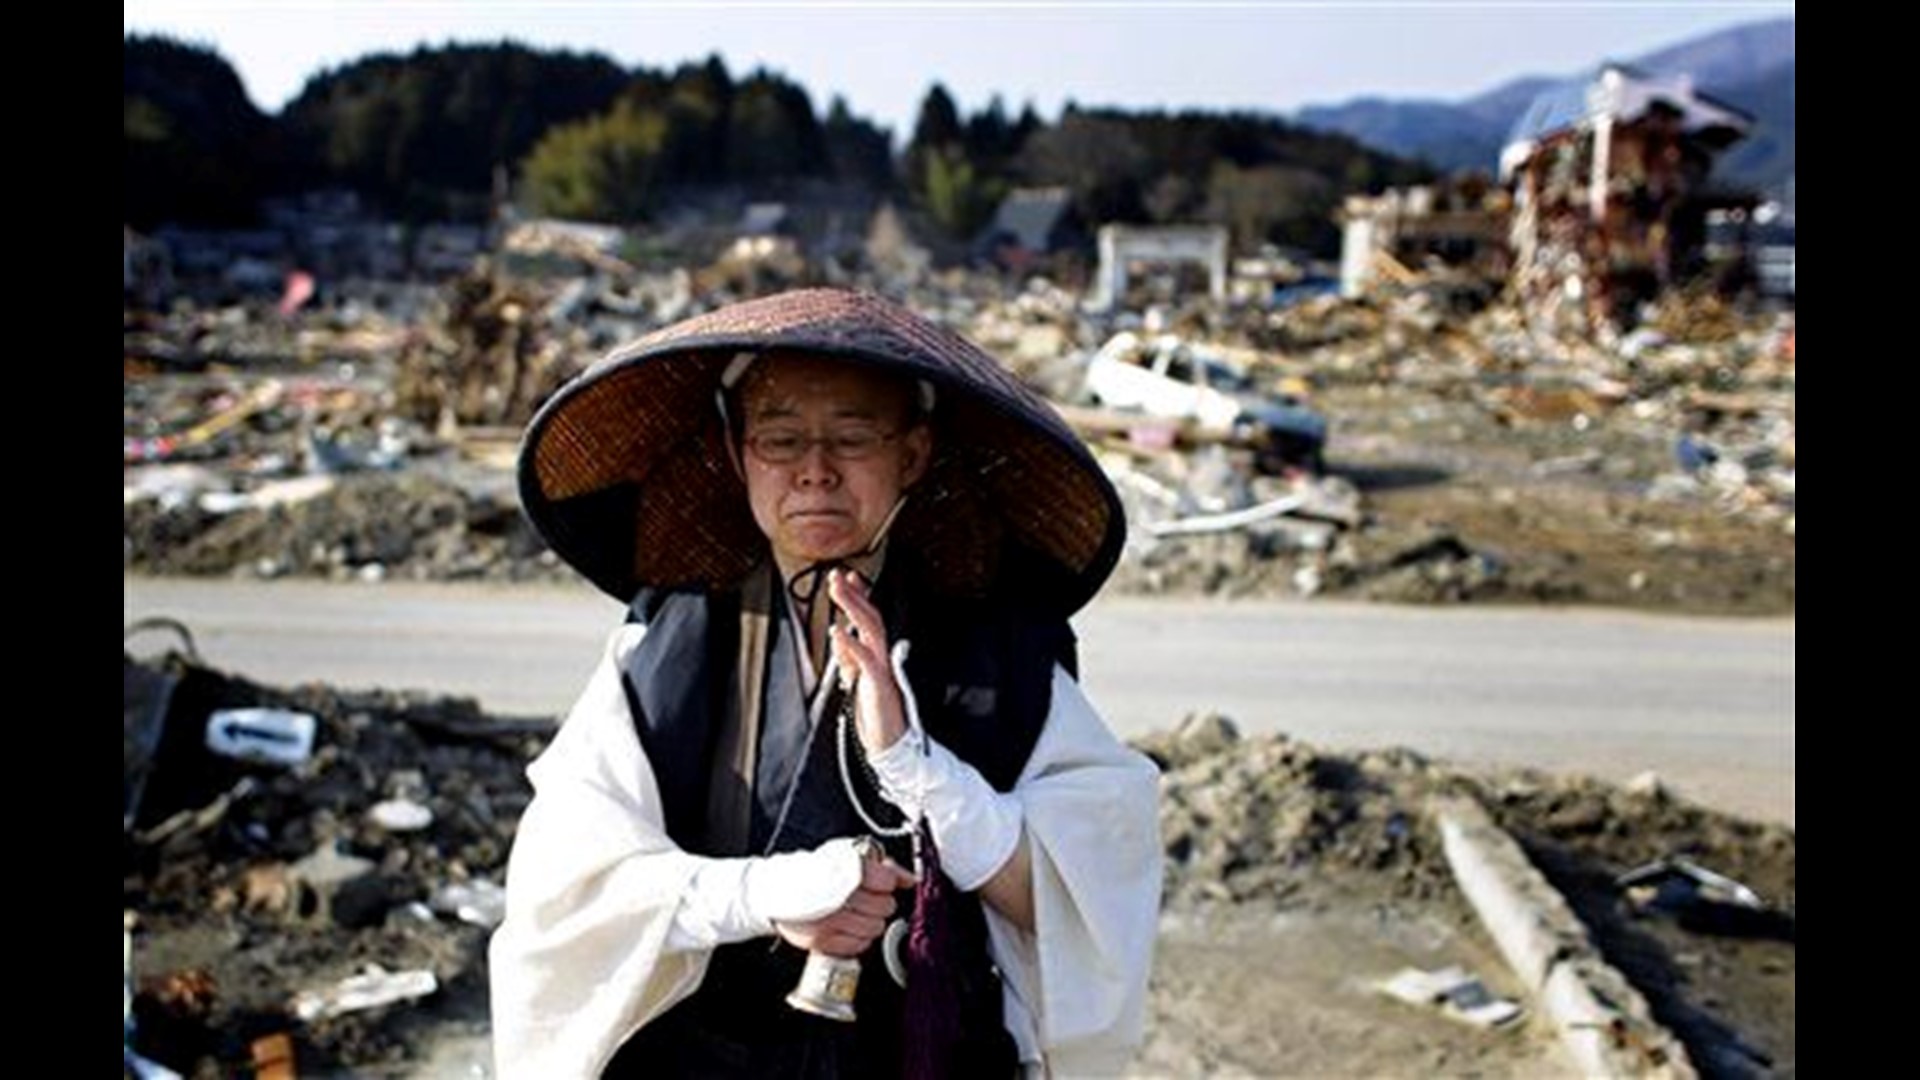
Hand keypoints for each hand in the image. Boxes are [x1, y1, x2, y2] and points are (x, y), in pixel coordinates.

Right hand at [773, 854, 916, 956]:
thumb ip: (882, 866)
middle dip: (881, 902)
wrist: (776, 890)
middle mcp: (836, 896)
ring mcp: (829, 921)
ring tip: (857, 912)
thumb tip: (910, 879)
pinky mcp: (822, 941)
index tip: (878, 882)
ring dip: (872, 921)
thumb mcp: (846, 856)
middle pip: (884, 907)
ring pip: (875, 928)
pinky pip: (859, 945)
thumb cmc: (814, 871)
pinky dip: (860, 937)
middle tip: (867, 898)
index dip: (886, 882)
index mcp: (843, 869)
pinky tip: (849, 926)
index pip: (885, 881)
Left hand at [827, 569, 907, 752]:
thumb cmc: (876, 716)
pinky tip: (837, 631)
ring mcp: (882, 670)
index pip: (869, 619)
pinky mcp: (878, 686)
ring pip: (870, 630)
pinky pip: (866, 661)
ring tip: (837, 589)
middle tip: (837, 575)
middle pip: (870, 617)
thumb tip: (839, 637)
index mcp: (878, 655)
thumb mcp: (857, 681)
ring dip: (852, 607)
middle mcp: (882, 657)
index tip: (847, 576)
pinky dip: (851, 645)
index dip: (859, 596)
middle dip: (853, 595)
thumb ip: (849, 658)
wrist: (892, 745)